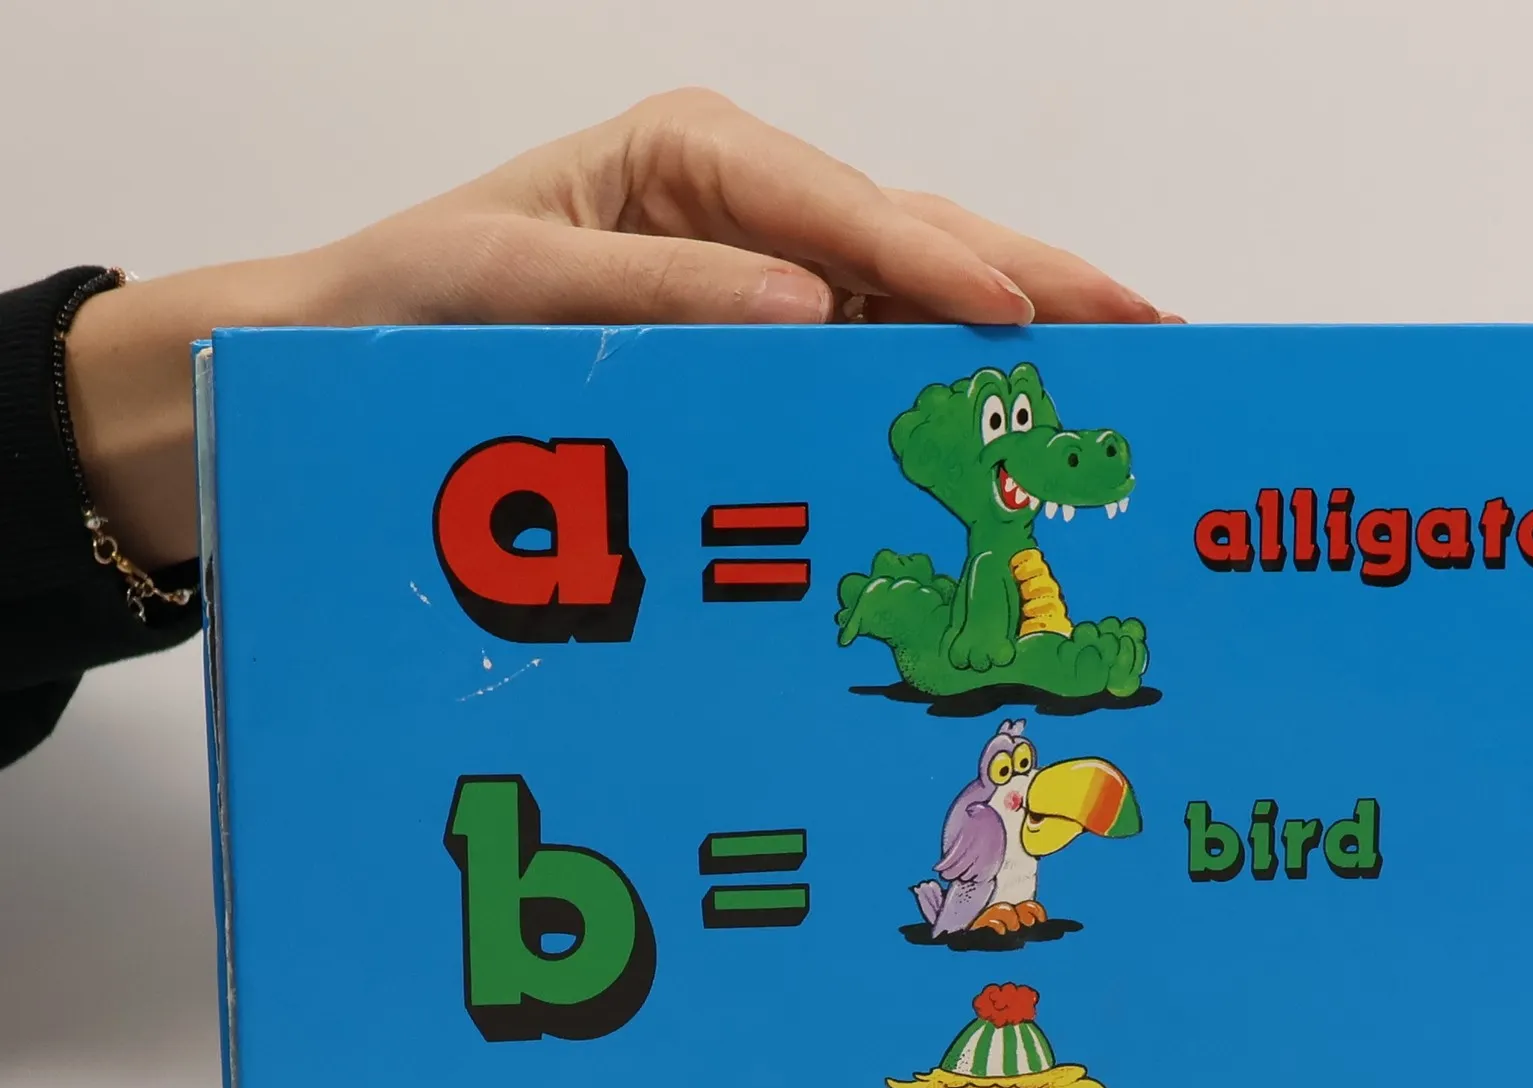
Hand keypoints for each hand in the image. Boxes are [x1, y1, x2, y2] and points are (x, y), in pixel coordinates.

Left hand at [64, 88, 1166, 567]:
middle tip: (1152, 339)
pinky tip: (1025, 439)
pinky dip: (955, 408)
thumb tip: (812, 309)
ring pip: (924, 314)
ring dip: (1025, 353)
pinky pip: (880, 379)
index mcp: (699, 163)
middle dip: (1042, 290)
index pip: (853, 210)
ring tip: (1127, 390)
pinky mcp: (771, 365)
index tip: (1028, 320)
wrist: (340, 375)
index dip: (947, 266)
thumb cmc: (406, 309)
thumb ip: (661, 292)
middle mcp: (755, 219)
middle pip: (925, 247)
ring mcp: (774, 293)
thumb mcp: (514, 286)